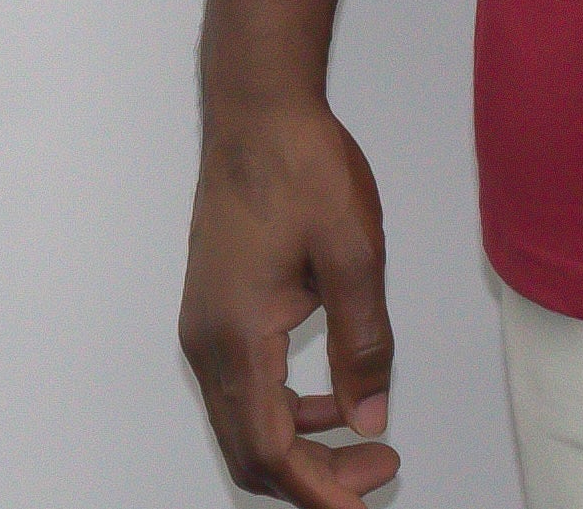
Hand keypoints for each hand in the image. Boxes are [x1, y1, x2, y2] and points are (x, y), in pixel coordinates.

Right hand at [180, 103, 399, 506]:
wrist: (258, 113)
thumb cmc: (303, 171)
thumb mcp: (353, 253)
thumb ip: (363, 340)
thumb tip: (370, 416)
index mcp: (237, 339)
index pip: (270, 447)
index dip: (316, 487)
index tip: (361, 504)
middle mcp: (208, 345)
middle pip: (250, 448)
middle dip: (311, 477)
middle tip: (377, 472)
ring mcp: (205, 328)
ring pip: (244, 419)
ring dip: (299, 442)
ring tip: (363, 442)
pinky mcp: (215, 309)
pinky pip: (244, 384)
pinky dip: (284, 405)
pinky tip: (330, 393)